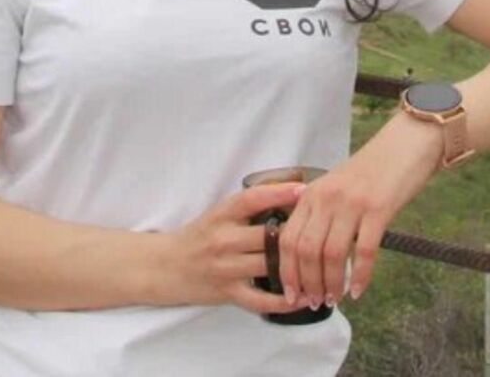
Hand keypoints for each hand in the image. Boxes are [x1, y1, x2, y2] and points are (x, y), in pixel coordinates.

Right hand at [164, 181, 312, 315]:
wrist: (166, 266)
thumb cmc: (199, 236)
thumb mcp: (219, 214)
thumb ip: (248, 208)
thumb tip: (288, 193)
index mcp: (222, 214)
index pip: (252, 199)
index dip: (279, 193)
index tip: (303, 189)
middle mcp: (223, 239)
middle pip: (266, 235)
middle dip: (295, 233)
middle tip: (322, 231)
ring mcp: (226, 268)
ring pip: (269, 265)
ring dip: (296, 266)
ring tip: (322, 264)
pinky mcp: (228, 293)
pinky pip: (261, 300)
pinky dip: (285, 300)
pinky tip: (303, 298)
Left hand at [277, 112, 443, 307]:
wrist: (404, 145)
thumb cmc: (371, 169)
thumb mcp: (335, 186)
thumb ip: (320, 213)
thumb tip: (308, 253)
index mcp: (312, 193)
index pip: (289, 238)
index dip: (287, 271)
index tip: (291, 295)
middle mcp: (327, 197)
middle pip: (307, 250)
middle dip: (308, 283)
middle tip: (315, 303)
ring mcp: (352, 203)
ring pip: (332, 254)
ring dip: (332, 284)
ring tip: (334, 300)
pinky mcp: (378, 209)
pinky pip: (365, 251)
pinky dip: (360, 276)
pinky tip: (359, 291)